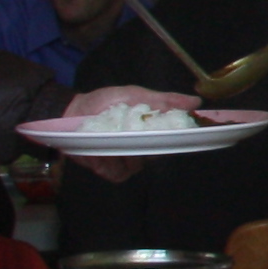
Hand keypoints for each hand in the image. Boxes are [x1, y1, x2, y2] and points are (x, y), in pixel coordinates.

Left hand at [55, 83, 174, 180]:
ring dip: (123, 152)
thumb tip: (196, 101)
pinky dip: (109, 162)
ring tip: (108, 137)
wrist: (71, 112)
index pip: (170, 141)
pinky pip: (119, 174)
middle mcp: (142, 149)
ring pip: (137, 166)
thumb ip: (165, 100)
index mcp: (151, 131)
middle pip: (155, 156)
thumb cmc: (104, 102)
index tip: (171, 132)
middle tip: (129, 130)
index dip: (174, 139)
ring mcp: (126, 162)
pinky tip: (100, 150)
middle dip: (143, 144)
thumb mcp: (135, 94)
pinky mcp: (110, 171)